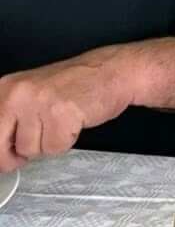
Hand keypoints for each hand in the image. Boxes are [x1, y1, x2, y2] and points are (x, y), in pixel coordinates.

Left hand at [0, 53, 135, 171]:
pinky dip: (66, 141)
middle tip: (38, 140)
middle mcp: (17, 93)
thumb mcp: (31, 96)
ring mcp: (39, 102)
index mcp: (5, 88)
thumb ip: (10, 119)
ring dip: (48, 143)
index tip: (11, 155)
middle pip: (2, 148)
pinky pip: (55, 148)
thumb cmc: (74, 86)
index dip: (2, 152)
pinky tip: (74, 120)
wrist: (112, 71)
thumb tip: (1, 155)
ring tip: (61, 121)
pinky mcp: (61, 113)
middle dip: (18, 154)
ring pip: (31, 150)